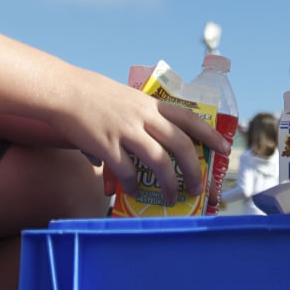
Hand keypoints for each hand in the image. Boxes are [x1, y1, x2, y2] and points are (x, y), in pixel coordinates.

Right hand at [51, 75, 230, 204]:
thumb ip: (142, 122)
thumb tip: (150, 150)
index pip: (190, 118)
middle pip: (181, 145)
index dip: (210, 135)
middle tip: (198, 188)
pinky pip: (126, 172)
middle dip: (194, 170)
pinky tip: (133, 193)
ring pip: (159, 162)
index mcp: (152, 105)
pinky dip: (132, 186)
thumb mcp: (128, 100)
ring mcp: (126, 130)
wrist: (65, 91)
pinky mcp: (107, 145)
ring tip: (172, 199)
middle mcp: (144, 116)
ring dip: (169, 185)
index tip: (224, 149)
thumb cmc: (96, 97)